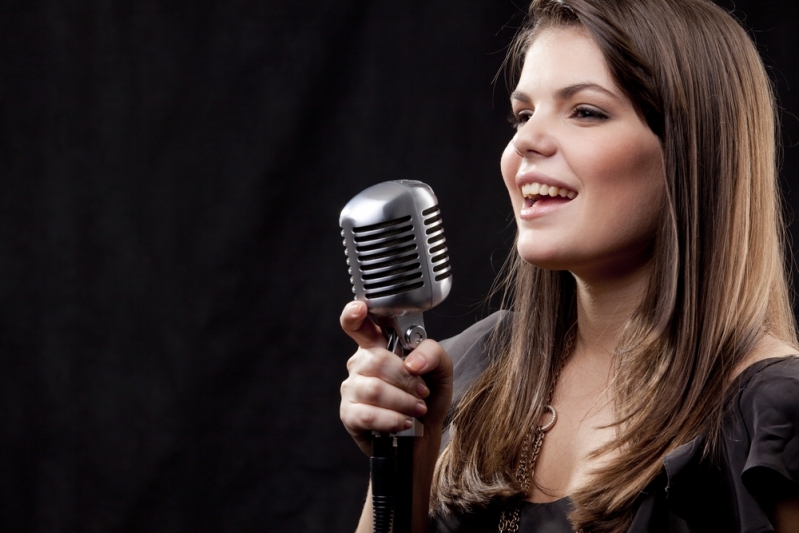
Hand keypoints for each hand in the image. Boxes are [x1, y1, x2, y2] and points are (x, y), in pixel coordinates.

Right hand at [339, 300, 453, 456]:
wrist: (424, 435)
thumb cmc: (428, 397)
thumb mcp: (441, 370)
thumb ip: (432, 354)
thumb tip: (412, 362)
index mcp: (377, 345)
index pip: (357, 324)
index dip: (354, 313)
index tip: (360, 309)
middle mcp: (360, 363)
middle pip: (377, 360)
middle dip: (406, 379)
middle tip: (422, 392)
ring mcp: (351, 389)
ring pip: (374, 389)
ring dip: (403, 402)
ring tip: (417, 410)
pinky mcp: (349, 415)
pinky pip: (367, 414)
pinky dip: (391, 420)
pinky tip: (403, 423)